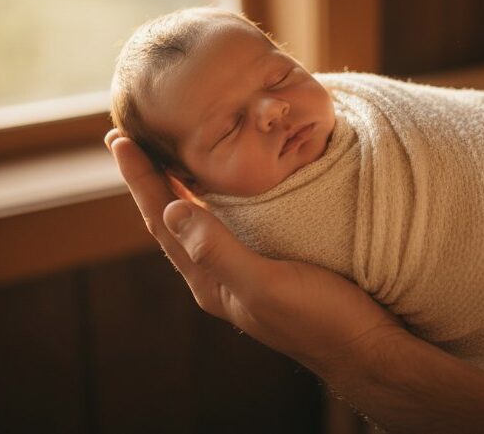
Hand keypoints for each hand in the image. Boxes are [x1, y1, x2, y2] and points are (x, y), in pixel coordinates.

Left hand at [104, 129, 402, 376]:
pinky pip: (228, 220)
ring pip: (198, 219)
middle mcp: (219, 273)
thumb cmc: (320, 319)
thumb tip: (171, 209)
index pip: (162, 222)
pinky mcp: (270, 260)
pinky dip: (214, 195)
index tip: (120, 140)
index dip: (140, 180)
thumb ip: (218, 251)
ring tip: (163, 152)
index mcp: (210, 280)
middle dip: (149, 178)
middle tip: (128, 138)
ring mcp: (243, 268)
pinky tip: (222, 182)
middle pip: (171, 218)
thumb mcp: (266, 285)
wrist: (363, 346)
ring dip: (177, 185)